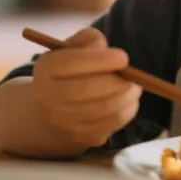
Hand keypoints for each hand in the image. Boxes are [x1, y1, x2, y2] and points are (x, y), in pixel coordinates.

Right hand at [32, 28, 142, 148]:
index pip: (71, 63)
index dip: (101, 60)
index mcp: (47, 68)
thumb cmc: (68, 72)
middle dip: (119, 80)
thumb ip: (88, 41)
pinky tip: (127, 101)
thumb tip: (105, 51)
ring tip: (134, 87)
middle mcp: (50, 96)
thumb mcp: (72, 48)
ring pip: (106, 108)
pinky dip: (127, 110)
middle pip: (90, 89)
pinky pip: (112, 123)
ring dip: (128, 95)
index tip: (123, 57)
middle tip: (134, 75)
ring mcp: (64, 121)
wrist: (49, 113)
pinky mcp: (82, 138)